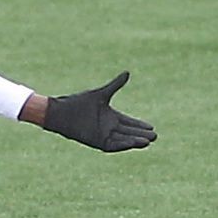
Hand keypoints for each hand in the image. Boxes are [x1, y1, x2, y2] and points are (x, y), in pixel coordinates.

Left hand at [42, 71, 156, 151]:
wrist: (61, 113)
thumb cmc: (78, 103)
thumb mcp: (101, 94)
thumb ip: (115, 85)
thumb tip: (128, 72)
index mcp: (110, 116)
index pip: (129, 122)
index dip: (140, 125)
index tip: (152, 126)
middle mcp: (108, 127)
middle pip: (129, 132)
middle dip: (141, 134)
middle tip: (155, 135)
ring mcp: (103, 135)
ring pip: (124, 140)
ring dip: (135, 141)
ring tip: (149, 141)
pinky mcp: (97, 142)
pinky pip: (113, 146)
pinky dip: (123, 145)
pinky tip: (133, 144)